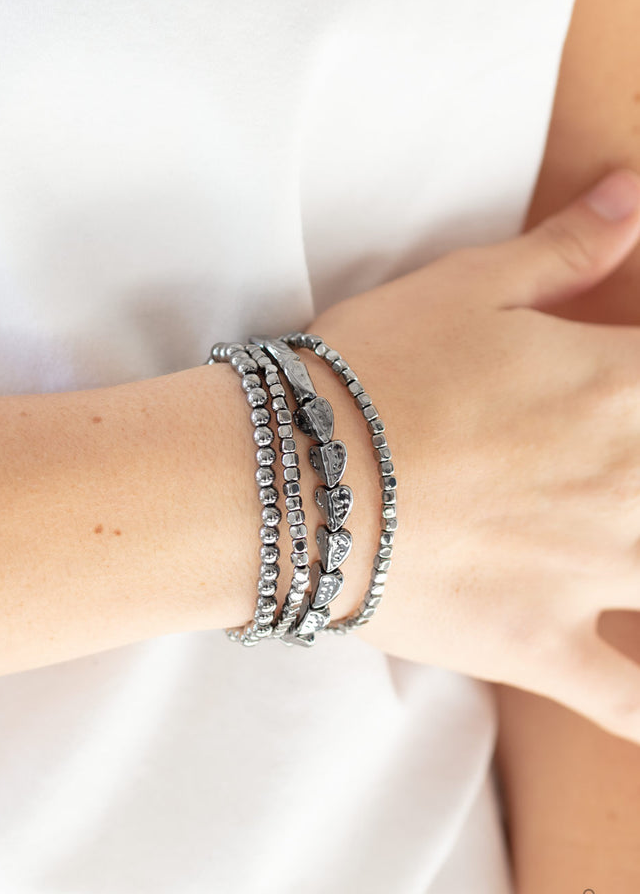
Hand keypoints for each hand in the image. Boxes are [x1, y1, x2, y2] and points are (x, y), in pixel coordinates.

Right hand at [308, 169, 639, 743]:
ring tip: (630, 547)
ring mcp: (594, 573)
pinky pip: (627, 699)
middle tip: (623, 478)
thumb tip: (633, 194)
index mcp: (623, 386)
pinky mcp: (541, 645)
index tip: (636, 388)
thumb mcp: (468, 287)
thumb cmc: (368, 371)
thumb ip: (567, 248)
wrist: (289, 478)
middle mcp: (631, 482)